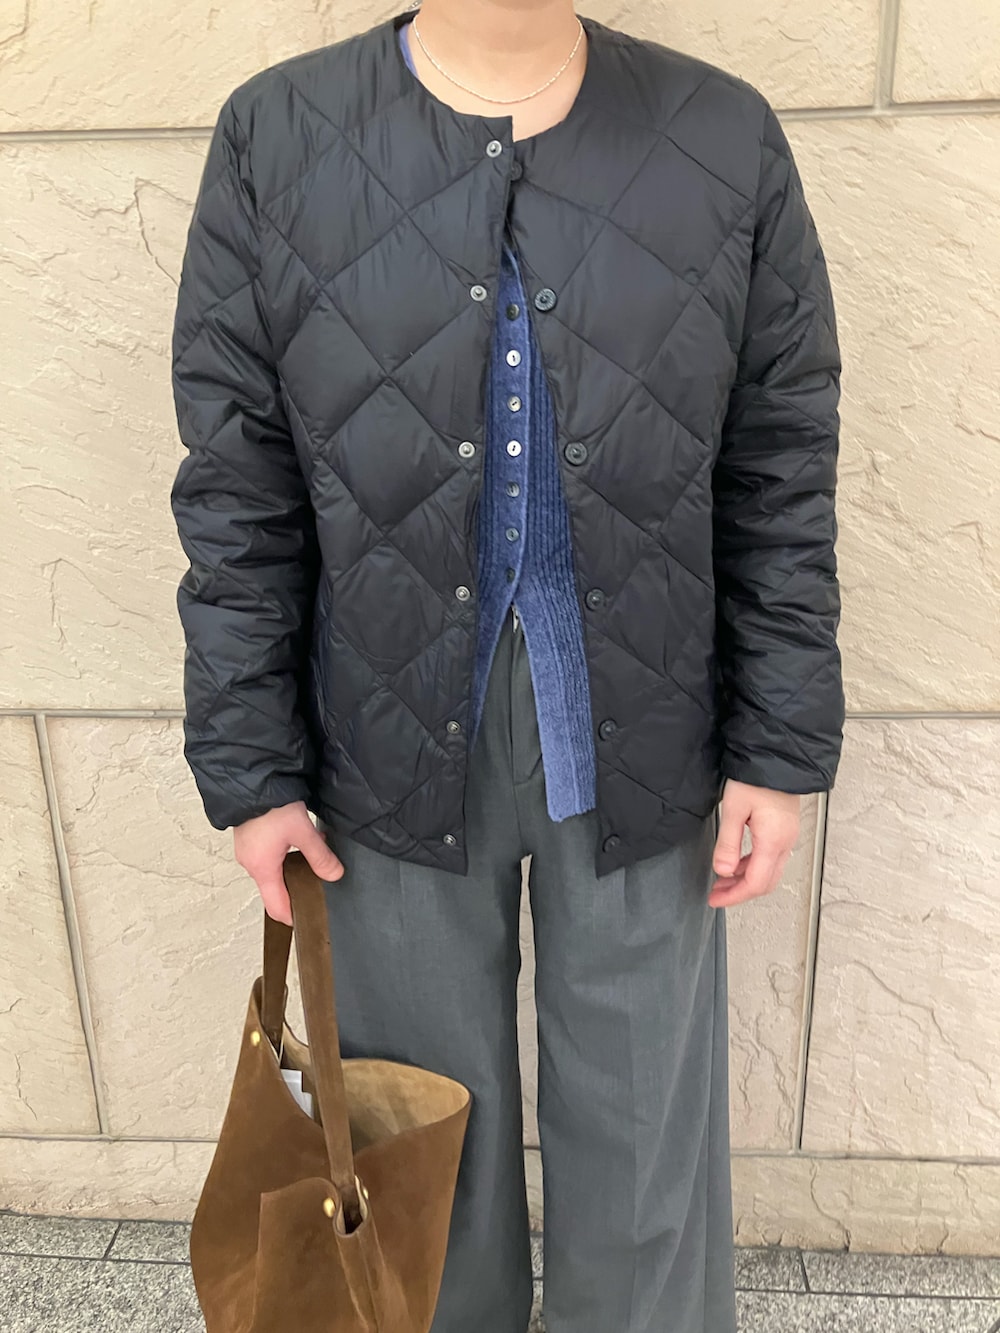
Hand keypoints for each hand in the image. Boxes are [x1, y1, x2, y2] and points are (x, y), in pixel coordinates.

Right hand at [233, 801, 344, 924]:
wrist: (251, 779)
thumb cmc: (271, 804)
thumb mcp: (303, 831)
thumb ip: (320, 856)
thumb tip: (334, 874)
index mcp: (262, 868)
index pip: (276, 907)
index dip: (291, 917)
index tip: (303, 921)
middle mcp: (251, 862)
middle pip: (274, 889)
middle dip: (294, 889)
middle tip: (314, 886)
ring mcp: (247, 849)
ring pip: (271, 870)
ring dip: (290, 867)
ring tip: (311, 854)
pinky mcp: (248, 837)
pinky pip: (265, 855)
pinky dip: (282, 854)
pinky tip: (297, 838)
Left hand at [709, 780, 799, 907]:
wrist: (778, 757)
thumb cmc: (756, 778)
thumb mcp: (734, 809)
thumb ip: (728, 843)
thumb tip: (723, 871)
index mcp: (773, 841)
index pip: (756, 883)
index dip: (734, 896)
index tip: (715, 899)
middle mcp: (785, 843)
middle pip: (765, 883)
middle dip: (740, 892)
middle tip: (717, 894)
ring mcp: (788, 837)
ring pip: (769, 872)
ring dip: (745, 880)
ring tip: (722, 881)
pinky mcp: (785, 830)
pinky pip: (771, 858)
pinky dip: (753, 867)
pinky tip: (737, 864)